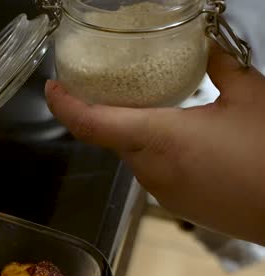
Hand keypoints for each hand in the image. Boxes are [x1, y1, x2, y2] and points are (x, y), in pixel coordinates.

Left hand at [45, 47, 264, 244]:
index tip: (53, 88)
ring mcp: (162, 193)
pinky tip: (184, 138)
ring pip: (134, 155)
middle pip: (112, 136)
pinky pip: (154, 172)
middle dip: (109, 111)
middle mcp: (150, 169)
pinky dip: (157, 152)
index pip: (91, 123)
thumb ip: (222, 67)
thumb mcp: (251, 96)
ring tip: (158, 107)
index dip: (64, 105)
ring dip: (137, 132)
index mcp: (158, 139)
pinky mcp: (178, 206)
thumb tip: (209, 47)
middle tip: (111, 85)